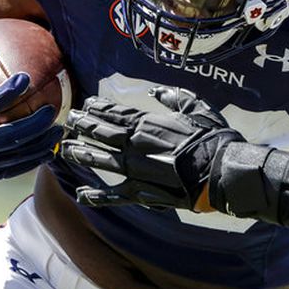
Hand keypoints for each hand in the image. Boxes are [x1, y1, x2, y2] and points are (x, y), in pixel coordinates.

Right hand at [0, 52, 61, 188]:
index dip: (4, 94)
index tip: (25, 78)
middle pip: (6, 138)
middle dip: (33, 124)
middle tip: (51, 110)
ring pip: (12, 158)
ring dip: (39, 145)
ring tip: (58, 130)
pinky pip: (9, 170)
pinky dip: (30, 161)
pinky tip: (48, 150)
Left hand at [59, 87, 242, 209]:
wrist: (221, 171)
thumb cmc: (213, 138)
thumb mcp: (197, 109)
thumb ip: (174, 99)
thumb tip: (157, 92)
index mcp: (147, 124)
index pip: (116, 114)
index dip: (99, 108)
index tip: (87, 104)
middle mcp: (135, 144)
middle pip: (102, 133)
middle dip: (84, 126)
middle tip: (70, 121)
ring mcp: (134, 169)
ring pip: (101, 160)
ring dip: (82, 154)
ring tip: (66, 150)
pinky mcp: (141, 192)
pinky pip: (114, 195)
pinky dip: (97, 196)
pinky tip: (81, 194)